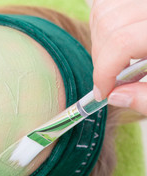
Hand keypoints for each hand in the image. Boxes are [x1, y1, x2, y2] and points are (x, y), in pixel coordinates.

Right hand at [90, 0, 146, 114]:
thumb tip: (115, 97)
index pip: (123, 42)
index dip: (105, 71)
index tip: (102, 93)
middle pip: (109, 25)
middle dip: (101, 57)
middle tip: (110, 78)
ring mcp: (144, 0)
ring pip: (104, 9)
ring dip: (100, 37)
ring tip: (116, 57)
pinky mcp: (138, 0)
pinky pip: (107, 3)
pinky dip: (104, 21)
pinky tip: (114, 37)